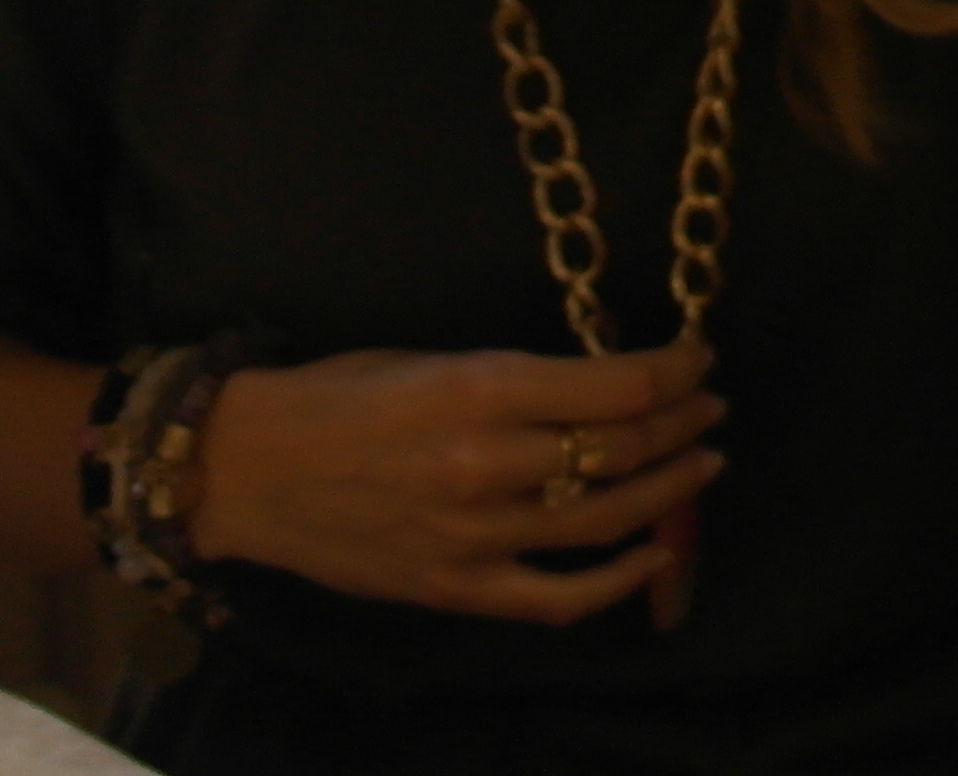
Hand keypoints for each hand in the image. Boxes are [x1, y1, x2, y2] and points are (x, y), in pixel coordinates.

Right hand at [193, 338, 725, 624]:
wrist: (249, 468)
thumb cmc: (336, 394)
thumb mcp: (430, 358)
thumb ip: (513, 379)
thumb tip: (596, 386)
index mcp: (481, 388)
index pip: (617, 388)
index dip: (673, 372)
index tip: (698, 359)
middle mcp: (488, 463)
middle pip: (623, 450)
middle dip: (682, 424)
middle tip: (709, 408)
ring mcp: (475, 535)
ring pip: (606, 521)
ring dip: (670, 490)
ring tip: (702, 464)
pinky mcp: (457, 588)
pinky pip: (558, 598)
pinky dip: (617, 582)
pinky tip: (654, 555)